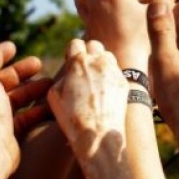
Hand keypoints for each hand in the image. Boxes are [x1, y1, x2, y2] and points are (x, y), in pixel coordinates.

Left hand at [0, 42, 52, 172]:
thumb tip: (1, 50)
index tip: (14, 46)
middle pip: (3, 81)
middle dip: (21, 71)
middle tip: (39, 63)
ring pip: (16, 98)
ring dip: (33, 89)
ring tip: (50, 83)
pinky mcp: (8, 132)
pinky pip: (24, 116)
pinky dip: (37, 109)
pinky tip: (50, 104)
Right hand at [48, 40, 127, 156]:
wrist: (98, 135)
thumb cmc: (71, 118)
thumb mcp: (54, 95)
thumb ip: (62, 76)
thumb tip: (69, 72)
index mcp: (78, 62)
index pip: (75, 43)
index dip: (71, 53)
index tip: (70, 63)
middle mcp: (98, 61)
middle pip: (93, 44)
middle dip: (87, 53)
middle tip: (83, 69)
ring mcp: (113, 70)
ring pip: (107, 55)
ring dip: (100, 61)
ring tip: (95, 78)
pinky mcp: (123, 81)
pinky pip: (116, 70)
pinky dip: (110, 75)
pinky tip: (104, 89)